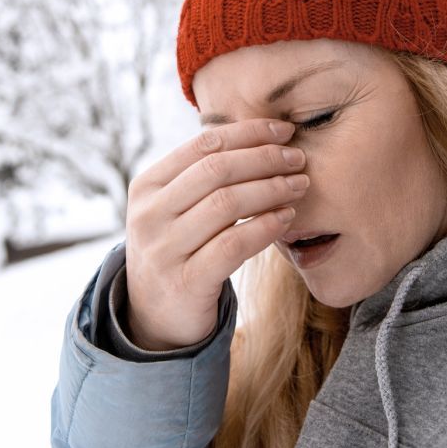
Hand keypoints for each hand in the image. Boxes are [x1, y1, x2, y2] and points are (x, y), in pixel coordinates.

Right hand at [123, 119, 307, 349]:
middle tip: (299, 158)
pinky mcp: (186, 282)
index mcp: (147, 185)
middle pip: (217, 169)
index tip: (285, 131)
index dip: (249, 133)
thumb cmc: (179, 249)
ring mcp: (164, 249)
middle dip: (265, 158)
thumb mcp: (176, 208)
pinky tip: (286, 218)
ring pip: (227, 204)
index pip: (204, 144)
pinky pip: (233, 245)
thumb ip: (203, 175)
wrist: (153, 316)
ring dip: (271, 189)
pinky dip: (265, 227)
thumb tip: (262, 136)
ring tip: (299, 185)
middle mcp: (150, 214)